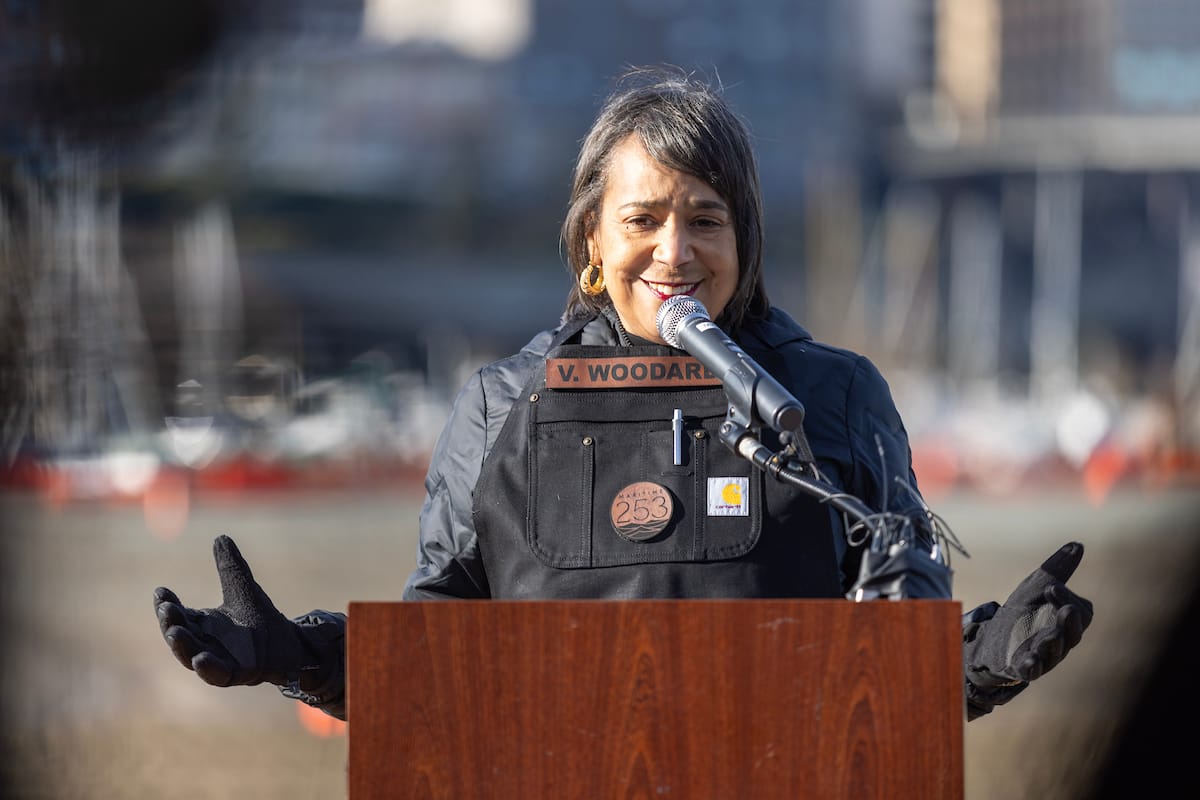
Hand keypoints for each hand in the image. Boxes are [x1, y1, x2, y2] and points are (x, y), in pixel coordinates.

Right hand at [153, 535, 330, 689]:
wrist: (289, 643)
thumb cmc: (260, 619)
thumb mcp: (243, 589)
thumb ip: (230, 566)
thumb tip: (221, 536)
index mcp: (201, 624)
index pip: (177, 614)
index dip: (167, 604)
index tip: (161, 590)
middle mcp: (203, 643)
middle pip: (179, 635)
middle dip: (170, 623)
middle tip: (165, 608)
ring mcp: (218, 661)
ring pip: (191, 656)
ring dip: (182, 645)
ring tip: (174, 631)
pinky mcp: (235, 674)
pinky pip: (216, 675)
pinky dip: (207, 668)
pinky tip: (200, 659)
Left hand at [965, 541, 1093, 687]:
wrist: (992, 637)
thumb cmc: (1022, 612)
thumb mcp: (1036, 587)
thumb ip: (1057, 569)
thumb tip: (1078, 544)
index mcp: (1067, 621)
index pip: (1080, 612)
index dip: (1066, 598)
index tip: (1050, 587)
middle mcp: (1061, 641)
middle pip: (1073, 635)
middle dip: (1068, 622)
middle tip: (1064, 610)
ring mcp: (1044, 657)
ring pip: (1055, 654)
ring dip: (1052, 644)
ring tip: (1047, 636)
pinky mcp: (1024, 668)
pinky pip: (1033, 671)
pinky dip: (1033, 667)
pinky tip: (1030, 661)